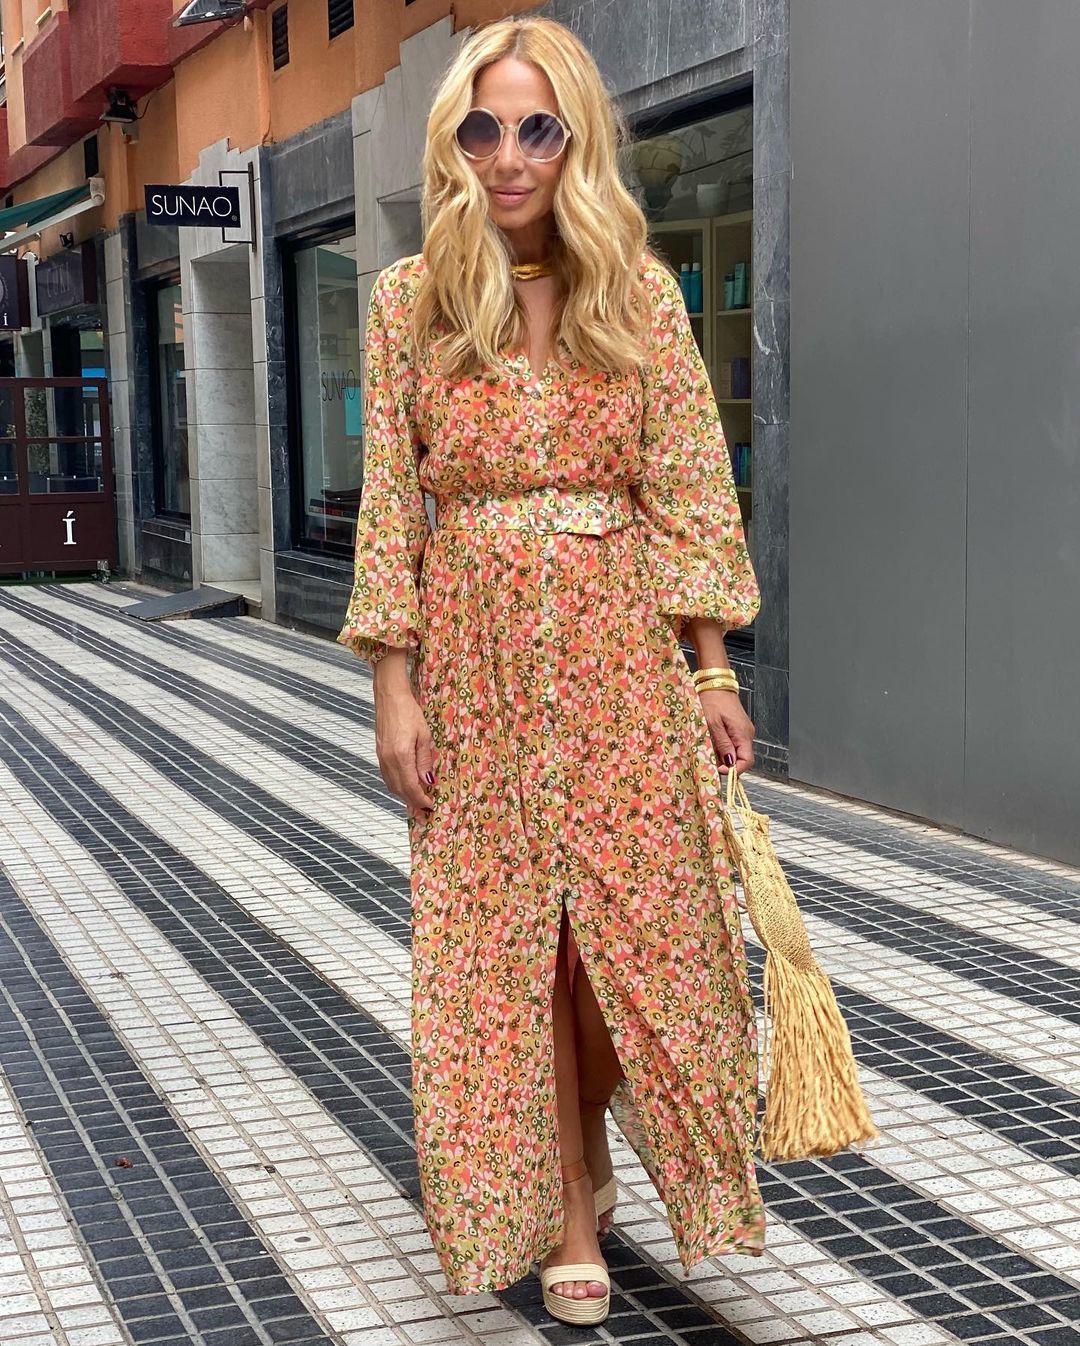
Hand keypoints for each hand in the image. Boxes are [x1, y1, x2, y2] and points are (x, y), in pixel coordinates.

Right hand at [373, 657, 435, 819]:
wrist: (390, 696)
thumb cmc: (409, 711)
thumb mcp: (424, 735)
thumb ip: (424, 761)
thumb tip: (427, 782)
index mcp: (400, 757)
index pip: (410, 788)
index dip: (421, 800)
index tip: (430, 806)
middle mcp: (388, 760)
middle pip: (399, 790)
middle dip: (413, 801)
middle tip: (426, 807)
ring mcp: (381, 757)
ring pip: (392, 785)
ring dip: (404, 795)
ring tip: (418, 799)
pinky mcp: (379, 753)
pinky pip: (387, 776)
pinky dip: (397, 785)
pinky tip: (406, 784)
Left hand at [698, 688, 754, 775]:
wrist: (714, 683)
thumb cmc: (712, 700)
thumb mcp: (713, 724)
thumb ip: (723, 744)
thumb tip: (729, 763)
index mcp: (743, 734)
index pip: (747, 761)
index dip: (734, 770)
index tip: (719, 770)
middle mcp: (747, 733)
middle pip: (741, 758)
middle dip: (727, 763)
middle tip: (710, 759)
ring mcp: (743, 730)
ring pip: (736, 751)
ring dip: (723, 754)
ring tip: (709, 747)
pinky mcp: (737, 727)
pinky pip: (733, 742)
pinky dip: (723, 746)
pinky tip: (712, 740)